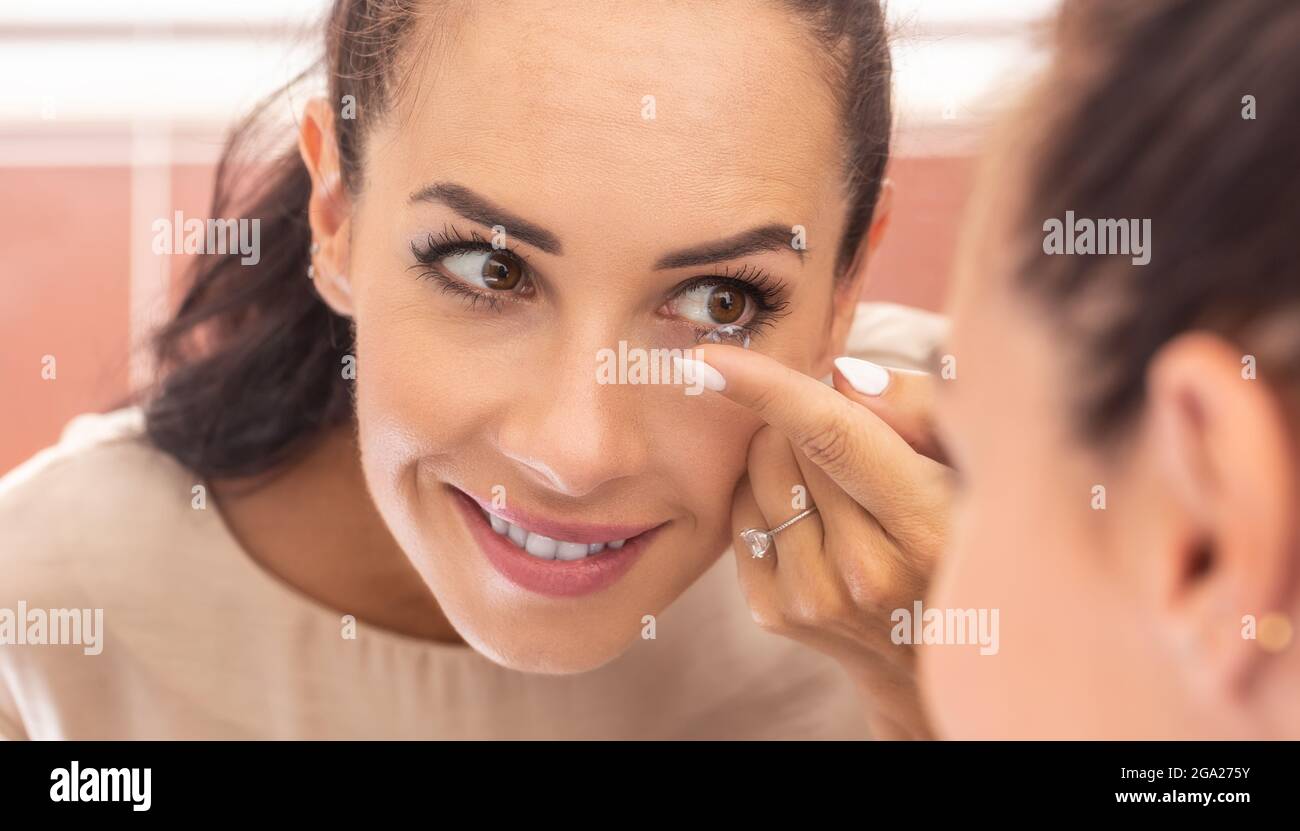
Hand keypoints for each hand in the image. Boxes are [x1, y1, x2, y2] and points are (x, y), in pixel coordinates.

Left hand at [685, 345, 952, 738]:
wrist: (944, 650)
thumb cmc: (968, 533)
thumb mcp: (978, 462)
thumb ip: (921, 409)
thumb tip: (841, 378)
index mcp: (927, 527)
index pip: (833, 438)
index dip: (768, 388)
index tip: (709, 356)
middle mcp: (864, 572)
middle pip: (788, 444)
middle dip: (808, 414)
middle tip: (857, 437)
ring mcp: (813, 599)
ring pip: (758, 475)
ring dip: (785, 453)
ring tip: (840, 482)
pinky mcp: (774, 613)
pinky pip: (740, 514)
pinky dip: (767, 495)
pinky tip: (814, 515)